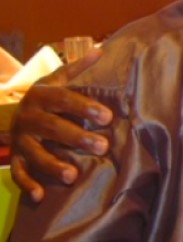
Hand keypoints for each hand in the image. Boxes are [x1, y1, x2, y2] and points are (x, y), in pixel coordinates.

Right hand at [10, 48, 111, 201]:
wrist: (11, 111)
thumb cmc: (46, 97)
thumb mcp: (57, 79)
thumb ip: (78, 68)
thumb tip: (100, 49)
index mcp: (40, 95)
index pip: (64, 100)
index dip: (85, 107)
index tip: (108, 116)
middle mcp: (28, 117)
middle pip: (53, 128)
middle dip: (77, 137)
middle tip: (103, 146)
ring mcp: (20, 139)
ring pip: (35, 154)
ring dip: (53, 165)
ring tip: (74, 175)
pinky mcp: (16, 157)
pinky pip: (18, 173)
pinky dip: (27, 185)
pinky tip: (41, 196)